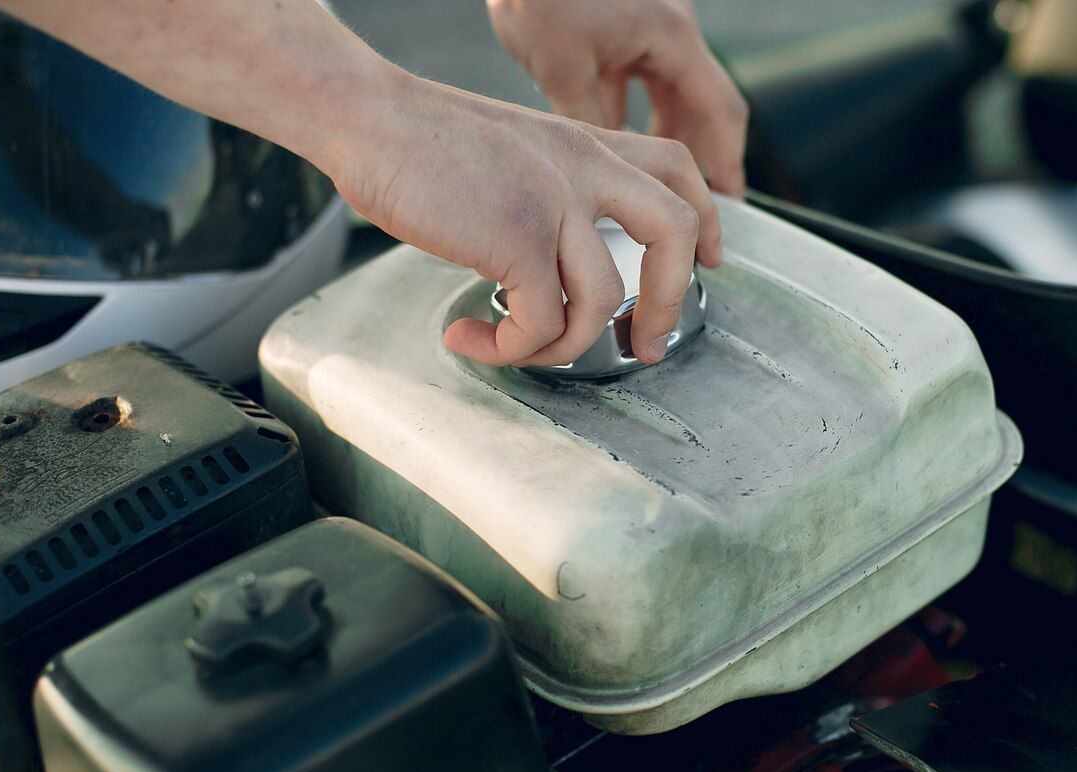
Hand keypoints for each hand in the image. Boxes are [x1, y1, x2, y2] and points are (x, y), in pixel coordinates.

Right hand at [326, 71, 721, 365]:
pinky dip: (508, 349)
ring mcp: (555, 202)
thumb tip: (548, 265)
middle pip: (674, 231)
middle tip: (647, 344)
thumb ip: (546, 191)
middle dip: (671, 301)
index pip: (676, 169)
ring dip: (562, 347)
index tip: (709, 261)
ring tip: (513, 348)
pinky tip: (470, 337)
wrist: (366, 116)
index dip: (708, 220)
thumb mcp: (510, 152)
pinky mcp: (518, 240)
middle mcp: (582, 167)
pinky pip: (540, 324)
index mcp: (584, 143)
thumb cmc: (418, 140)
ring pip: (603, 301)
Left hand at [487, 0, 748, 195]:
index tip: (729, 204)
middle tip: (698, 205)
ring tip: (661, 186)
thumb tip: (609, 173)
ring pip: (672, 94)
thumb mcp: (561, 67)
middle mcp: (669, 30)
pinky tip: (619, 149)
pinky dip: (637, 116)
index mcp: (671, 36)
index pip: (718, 109)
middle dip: (703, 155)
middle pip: (703, 103)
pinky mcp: (619, 30)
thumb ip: (592, 124)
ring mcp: (645, 28)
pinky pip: (641, 81)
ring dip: (670, 138)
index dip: (728, 161)